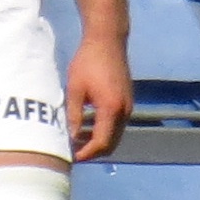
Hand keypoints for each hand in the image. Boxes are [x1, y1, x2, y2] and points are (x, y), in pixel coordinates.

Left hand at [64, 36, 132, 161]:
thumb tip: (71, 137)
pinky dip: (104, 131)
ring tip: (77, 141)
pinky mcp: (127, 102)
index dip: (87, 153)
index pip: (102, 142)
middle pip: (112, 143)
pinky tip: (87, 126)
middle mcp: (124, 111)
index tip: (72, 158)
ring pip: (115, 135)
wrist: (108, 42)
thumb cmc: (88, 62)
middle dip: (94, 151)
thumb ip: (74, 115)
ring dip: (98, 141)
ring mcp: (128, 106)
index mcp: (111, 108)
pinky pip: (117, 124)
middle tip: (73, 153)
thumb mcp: (75, 89)